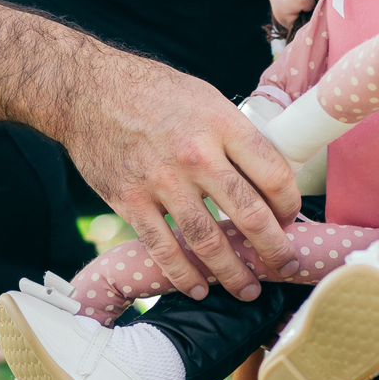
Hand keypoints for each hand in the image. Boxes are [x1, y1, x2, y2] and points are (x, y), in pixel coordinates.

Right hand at [0, 0, 302, 301]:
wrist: (88, 90)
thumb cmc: (153, 91)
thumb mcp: (206, 98)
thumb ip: (235, 134)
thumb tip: (267, 171)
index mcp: (222, 124)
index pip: (273, 173)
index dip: (289, 203)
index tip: (291, 217)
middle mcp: (196, 154)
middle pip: (249, 213)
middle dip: (275, 247)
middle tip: (288, 265)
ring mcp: (161, 181)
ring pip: (208, 240)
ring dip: (232, 271)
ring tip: (248, 288)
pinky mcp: (129, 201)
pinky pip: (163, 248)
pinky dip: (183, 274)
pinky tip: (197, 288)